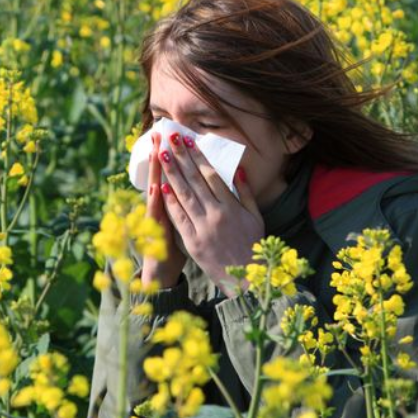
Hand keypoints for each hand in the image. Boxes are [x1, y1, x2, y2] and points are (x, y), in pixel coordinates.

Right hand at [141, 131, 187, 288]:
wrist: (160, 270)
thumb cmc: (170, 245)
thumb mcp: (175, 221)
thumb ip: (179, 202)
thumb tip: (183, 183)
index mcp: (168, 202)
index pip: (168, 173)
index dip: (166, 155)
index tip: (167, 136)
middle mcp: (159, 206)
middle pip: (160, 175)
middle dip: (160, 155)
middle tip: (159, 133)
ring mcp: (155, 218)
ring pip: (156, 190)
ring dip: (156, 171)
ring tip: (157, 151)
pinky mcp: (155, 233)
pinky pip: (156, 215)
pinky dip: (155, 202)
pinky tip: (156, 188)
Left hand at [157, 131, 264, 297]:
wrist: (244, 278)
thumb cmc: (251, 245)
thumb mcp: (255, 217)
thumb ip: (246, 193)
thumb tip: (238, 169)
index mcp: (232, 207)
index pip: (212, 175)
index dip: (199, 156)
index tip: (189, 140)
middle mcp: (216, 215)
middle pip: (195, 180)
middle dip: (181, 157)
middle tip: (170, 139)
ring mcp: (202, 228)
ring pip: (184, 195)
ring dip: (171, 173)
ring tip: (162, 155)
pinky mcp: (192, 241)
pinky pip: (179, 218)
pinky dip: (170, 201)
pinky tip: (162, 185)